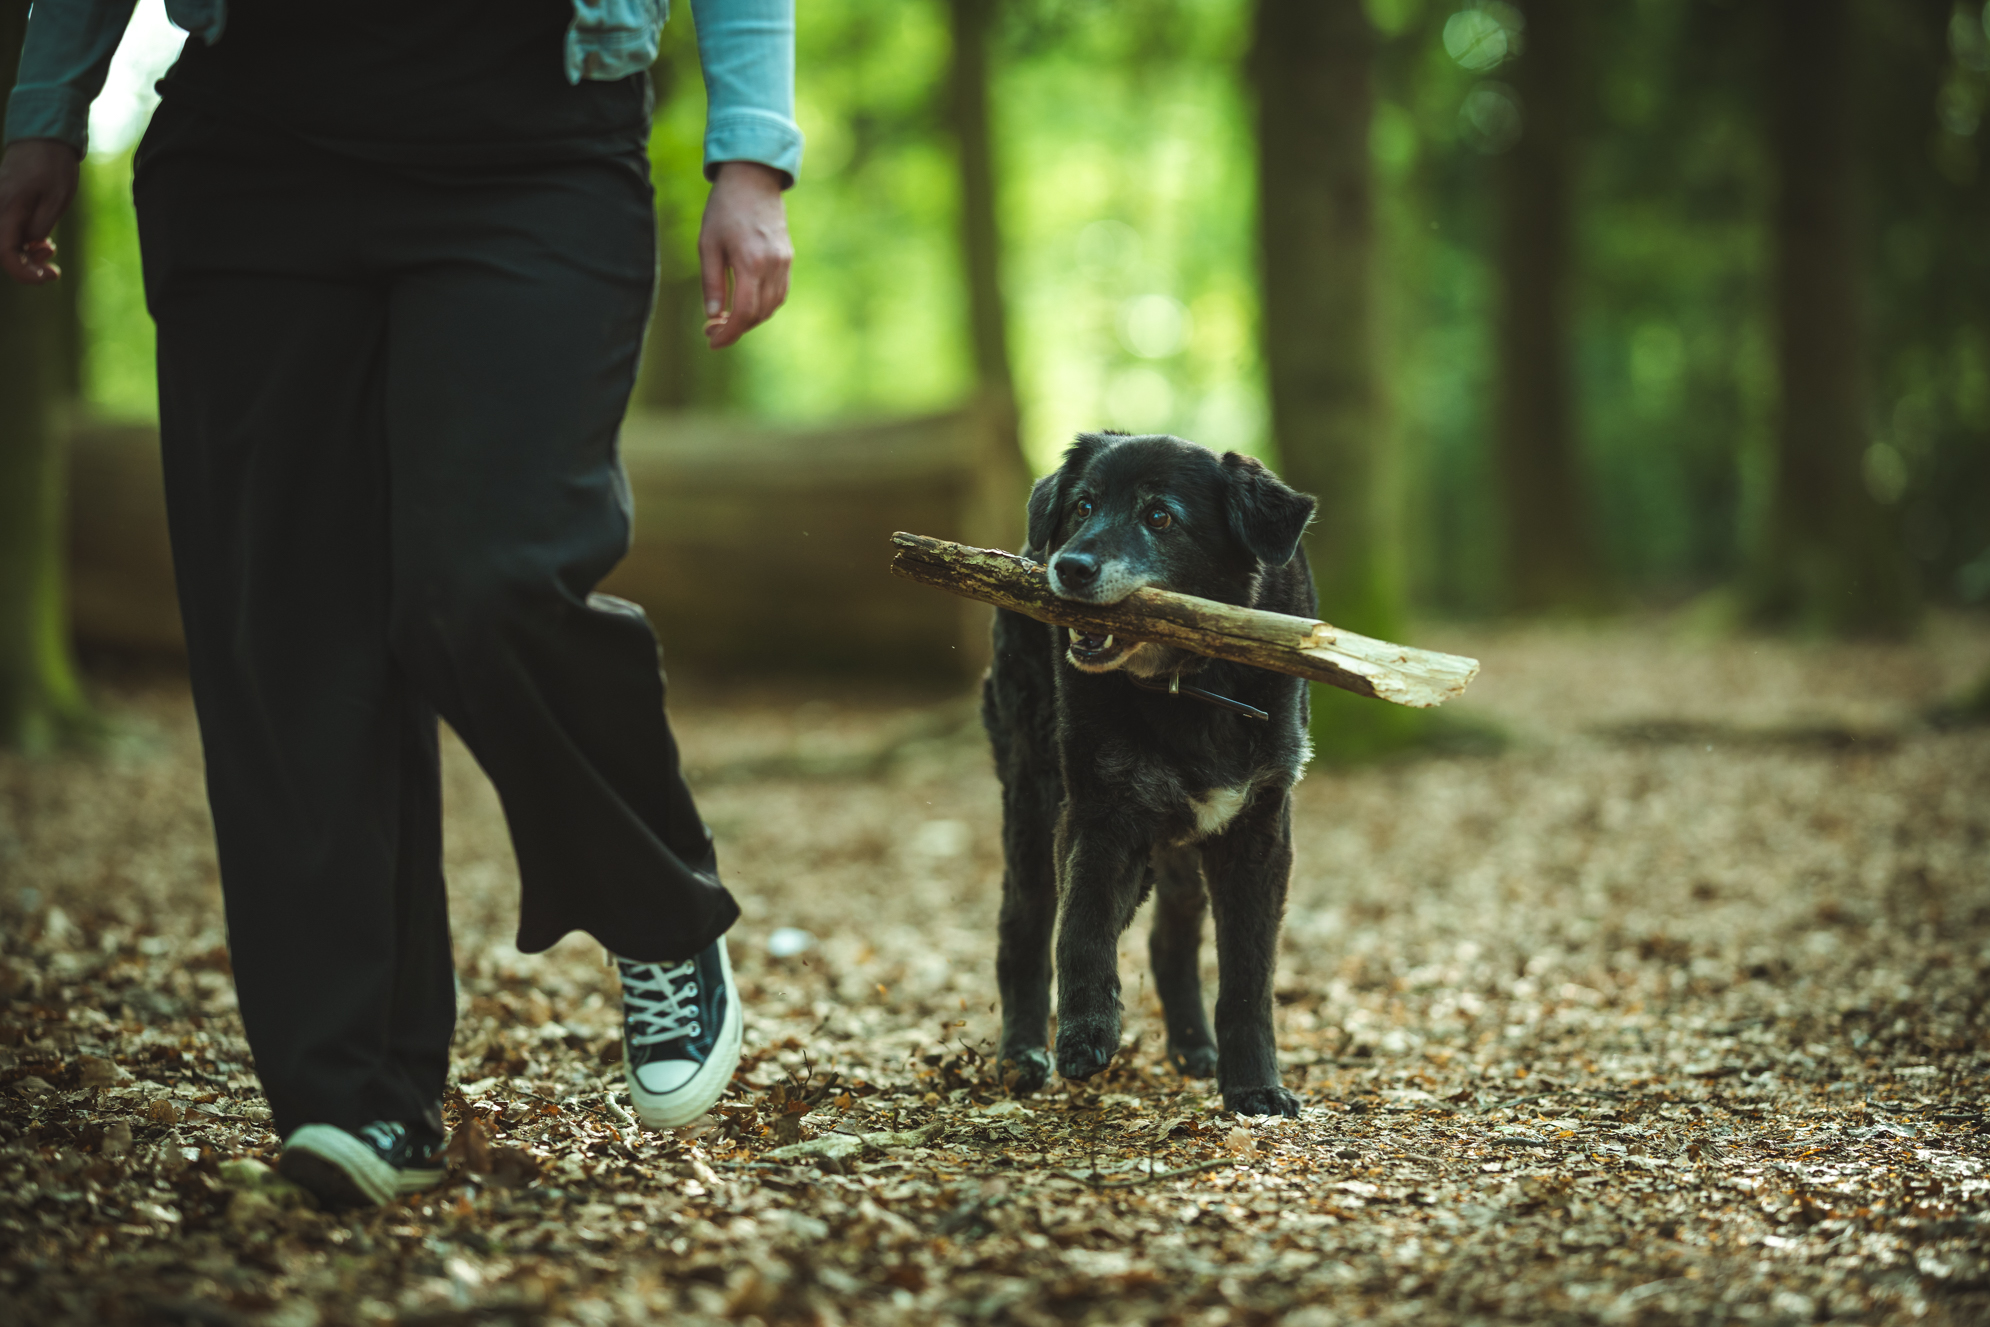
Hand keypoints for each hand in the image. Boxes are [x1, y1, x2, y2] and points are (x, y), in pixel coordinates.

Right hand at [0, 139, 80, 284]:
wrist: (43, 139)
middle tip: (52, 267)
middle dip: (26, 265)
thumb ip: (39, 226)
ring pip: (4, 242)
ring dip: (24, 254)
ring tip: (49, 249)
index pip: (5, 253)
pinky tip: (41, 240)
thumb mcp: (56, 200)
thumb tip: (29, 244)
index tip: (47, 277)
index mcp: (7, 209)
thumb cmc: (53, 167)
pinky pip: (7, 231)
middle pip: (2, 251)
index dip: (24, 273)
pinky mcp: (2, 205)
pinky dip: (22, 241)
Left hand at [697, 160, 791, 348]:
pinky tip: (747, 304)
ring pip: (772, 307)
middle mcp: (772, 266)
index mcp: (750, 263)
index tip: (712, 341)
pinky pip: (779, 293)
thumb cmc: (724, 209)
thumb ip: (711, 282)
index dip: (728, 333)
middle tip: (713, 330)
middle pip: (758, 314)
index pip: (743, 312)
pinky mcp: (788, 258)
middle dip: (736, 329)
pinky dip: (764, 306)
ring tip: (728, 319)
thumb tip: (712, 315)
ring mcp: (784, 263)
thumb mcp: (708, 244)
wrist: (753, 180)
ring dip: (751, 320)